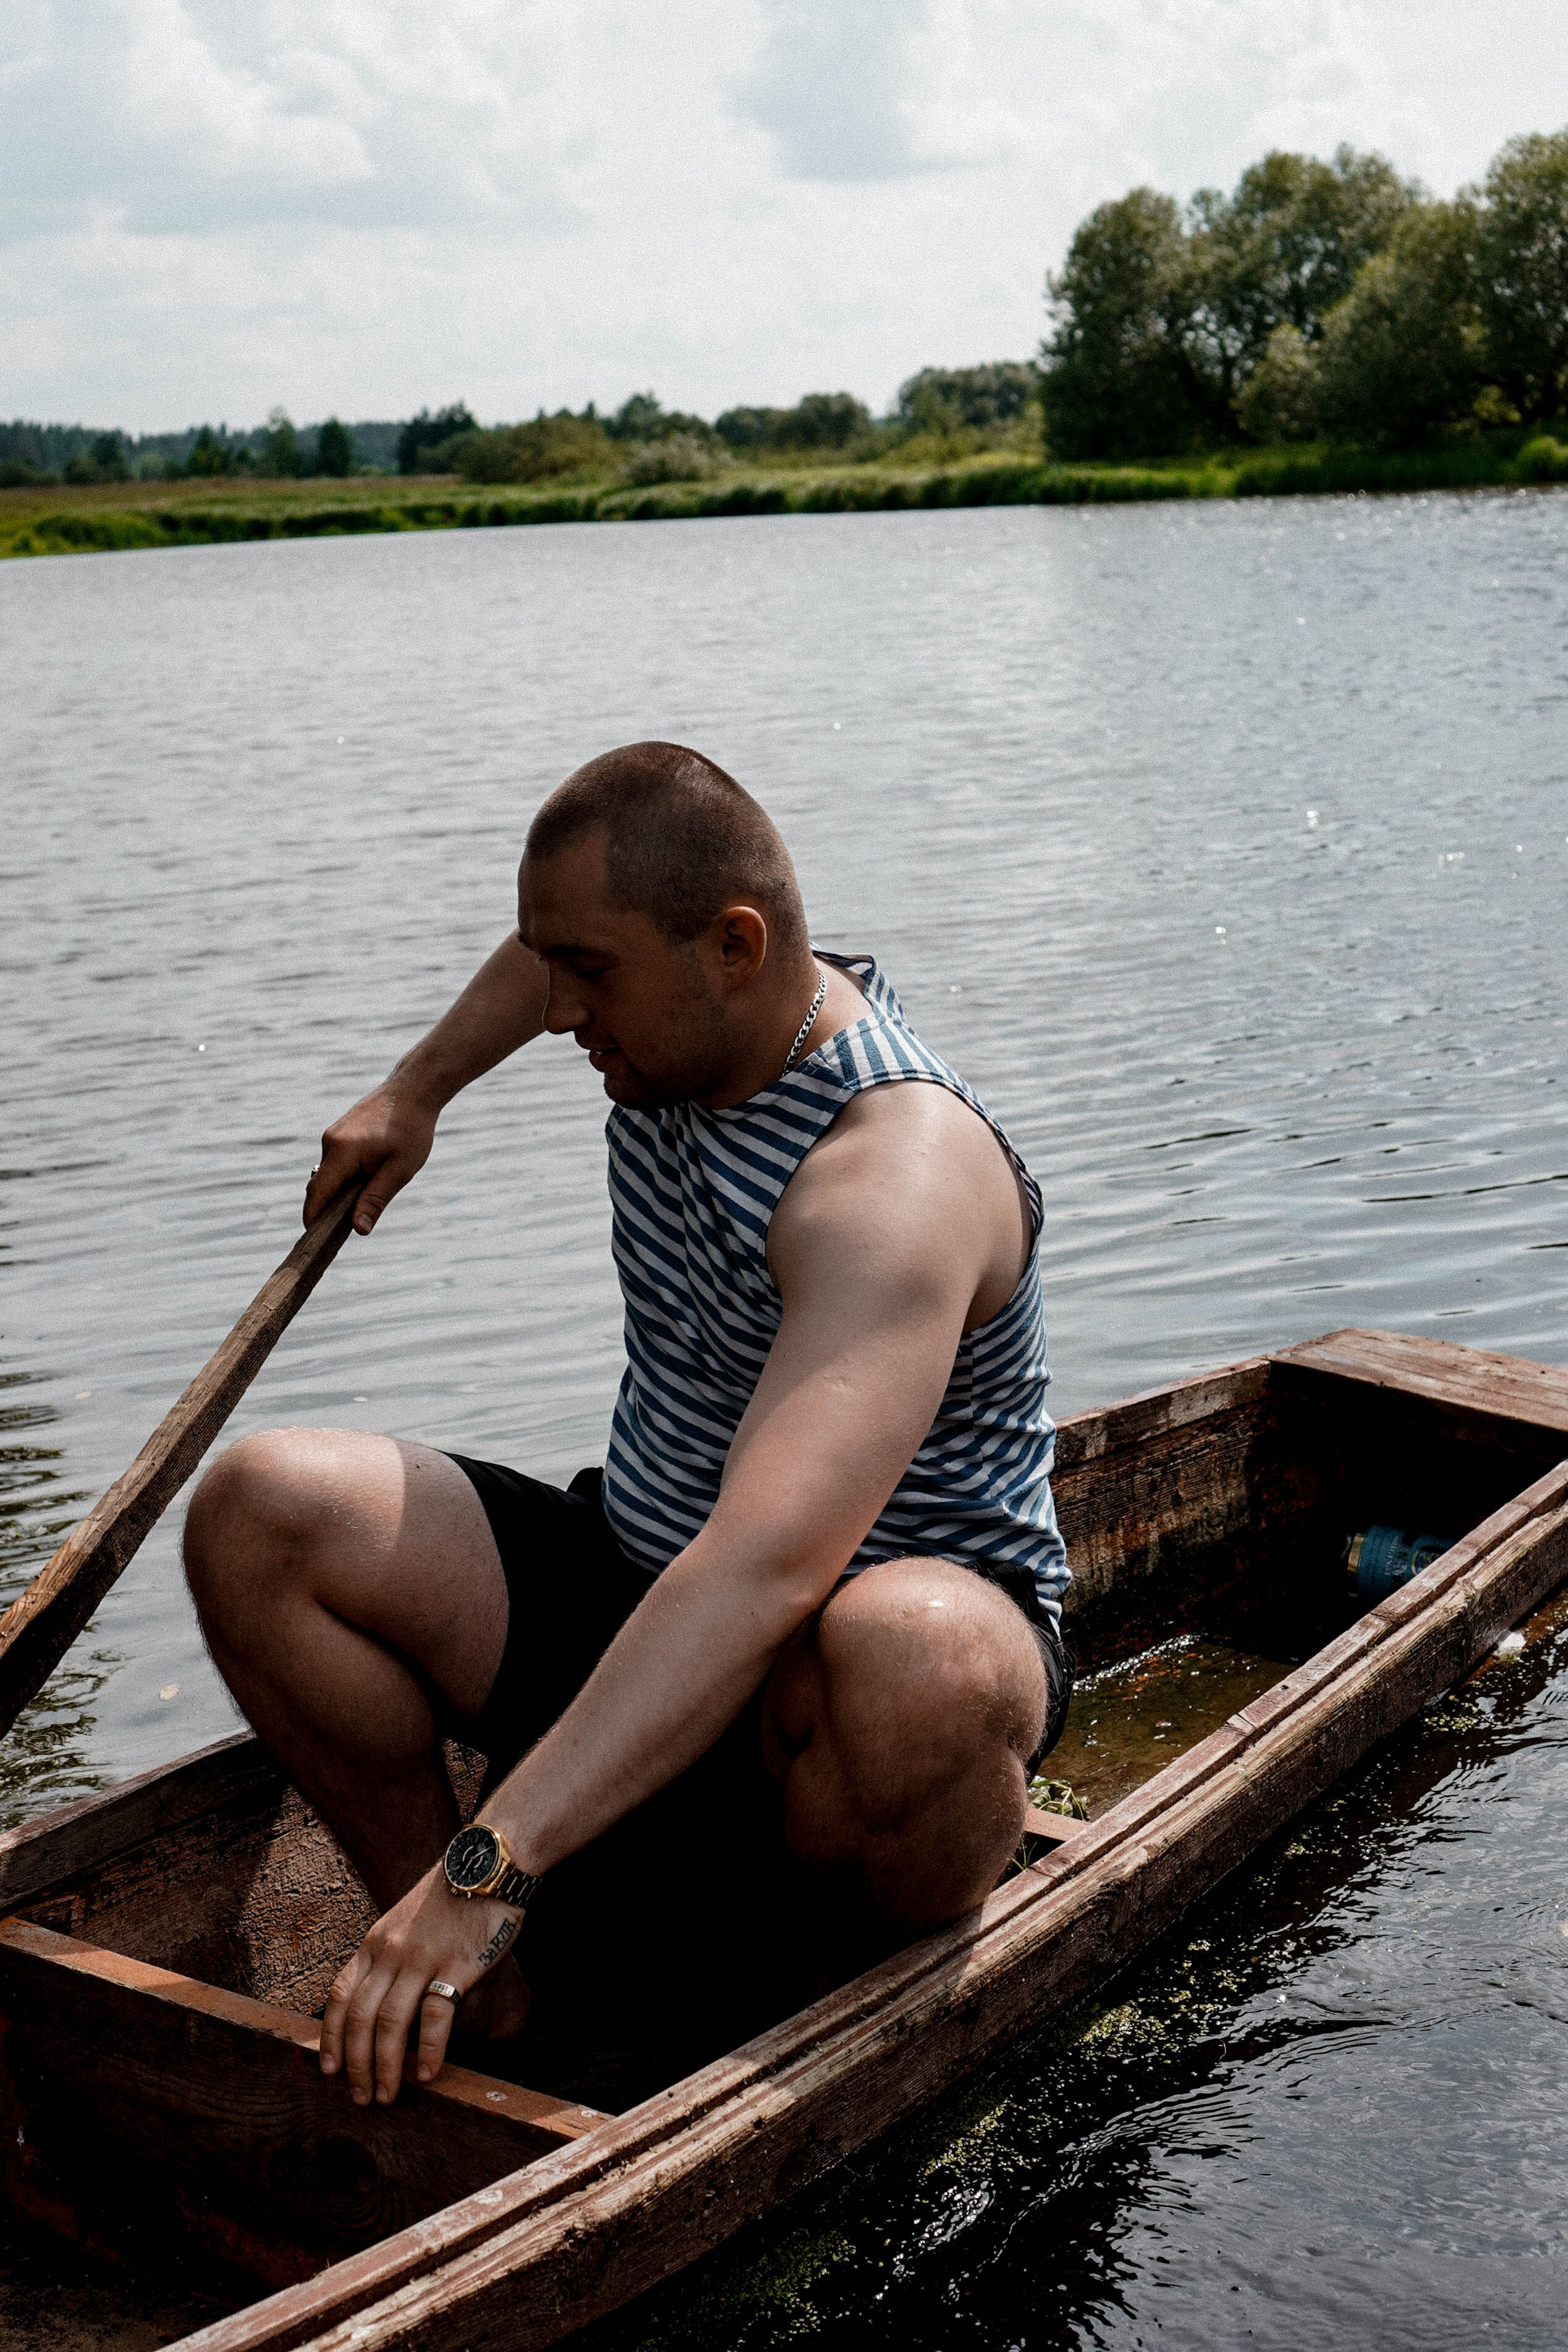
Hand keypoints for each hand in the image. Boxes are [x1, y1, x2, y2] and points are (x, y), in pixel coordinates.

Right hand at [304, 1080, 437, 1235]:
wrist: (414, 1090)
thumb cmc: (411, 1129)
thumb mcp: (400, 1170)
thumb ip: (376, 1199)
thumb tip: (359, 1229)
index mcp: (342, 1152)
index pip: (317, 1193)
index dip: (313, 1218)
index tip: (314, 1240)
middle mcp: (330, 1142)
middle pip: (321, 1185)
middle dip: (328, 1208)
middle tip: (348, 1227)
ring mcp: (333, 1135)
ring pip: (330, 1173)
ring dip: (342, 1190)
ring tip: (367, 1197)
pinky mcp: (340, 1132)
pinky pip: (336, 1161)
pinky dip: (345, 1175)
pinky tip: (370, 1176)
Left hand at [319, 1864, 526, 2103]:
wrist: (487, 1863)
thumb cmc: (451, 1894)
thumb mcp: (406, 1921)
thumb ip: (391, 1956)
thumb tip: (382, 1999)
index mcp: (376, 1942)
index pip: (339, 1996)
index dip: (330, 2037)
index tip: (329, 2070)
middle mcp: (391, 1952)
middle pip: (360, 2017)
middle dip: (356, 2065)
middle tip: (361, 2098)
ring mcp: (422, 1959)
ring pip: (390, 2024)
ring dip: (385, 2067)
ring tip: (388, 2096)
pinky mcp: (457, 1965)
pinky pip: (435, 2016)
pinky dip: (429, 2051)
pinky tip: (429, 2074)